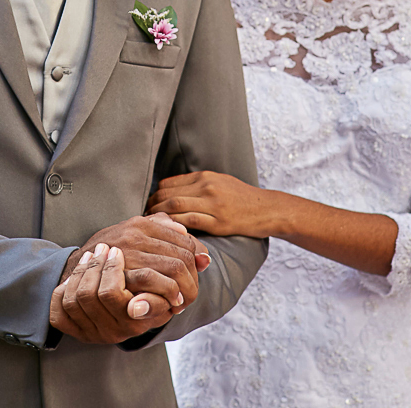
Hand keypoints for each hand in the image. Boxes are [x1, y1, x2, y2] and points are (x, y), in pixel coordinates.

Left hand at [49, 244, 172, 343]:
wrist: (111, 316)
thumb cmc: (145, 296)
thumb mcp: (164, 292)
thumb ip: (173, 275)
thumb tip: (197, 260)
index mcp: (135, 323)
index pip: (115, 294)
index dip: (112, 271)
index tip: (116, 252)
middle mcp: (114, 332)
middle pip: (98, 294)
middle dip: (99, 266)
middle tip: (106, 248)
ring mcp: (92, 332)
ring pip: (79, 298)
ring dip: (84, 270)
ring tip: (95, 253)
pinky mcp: (74, 330)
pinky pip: (61, 310)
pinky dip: (66, 285)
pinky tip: (79, 269)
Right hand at [61, 215, 210, 315]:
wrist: (75, 268)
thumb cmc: (111, 255)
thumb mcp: (135, 238)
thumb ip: (166, 238)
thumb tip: (204, 255)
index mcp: (142, 223)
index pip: (185, 240)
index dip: (195, 260)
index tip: (196, 276)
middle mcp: (136, 233)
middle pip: (183, 254)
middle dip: (193, 278)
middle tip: (190, 295)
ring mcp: (128, 251)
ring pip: (175, 267)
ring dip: (184, 288)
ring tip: (181, 301)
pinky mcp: (121, 270)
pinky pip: (156, 280)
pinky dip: (168, 292)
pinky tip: (169, 302)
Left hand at [148, 171, 272, 237]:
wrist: (267, 209)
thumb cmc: (242, 197)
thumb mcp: (220, 182)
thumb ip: (198, 185)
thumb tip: (173, 190)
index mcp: (205, 177)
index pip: (169, 183)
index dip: (154, 194)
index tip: (148, 204)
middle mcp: (206, 187)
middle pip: (169, 194)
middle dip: (152, 206)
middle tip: (143, 217)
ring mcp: (213, 204)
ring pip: (176, 206)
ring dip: (159, 216)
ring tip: (151, 226)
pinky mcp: (218, 222)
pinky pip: (190, 222)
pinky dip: (175, 226)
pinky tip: (168, 233)